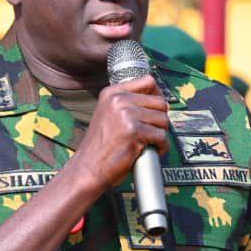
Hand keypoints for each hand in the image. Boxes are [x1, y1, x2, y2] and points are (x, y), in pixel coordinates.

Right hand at [72, 75, 169, 191]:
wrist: (88, 168)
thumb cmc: (100, 146)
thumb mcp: (108, 114)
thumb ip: (126, 104)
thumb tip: (158, 99)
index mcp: (112, 93)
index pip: (148, 81)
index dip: (157, 95)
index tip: (156, 109)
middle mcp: (119, 100)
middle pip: (160, 102)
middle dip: (160, 119)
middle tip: (151, 132)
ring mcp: (126, 115)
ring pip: (163, 120)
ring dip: (161, 134)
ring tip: (149, 143)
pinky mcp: (134, 132)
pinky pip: (162, 137)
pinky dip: (161, 147)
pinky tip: (151, 151)